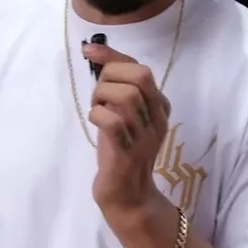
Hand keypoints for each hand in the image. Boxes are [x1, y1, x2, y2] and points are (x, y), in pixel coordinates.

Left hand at [82, 43, 171, 220]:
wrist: (129, 197)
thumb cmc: (121, 153)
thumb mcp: (124, 117)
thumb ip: (118, 91)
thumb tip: (96, 57)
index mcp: (159, 108)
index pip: (141, 69)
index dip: (113, 55)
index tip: (89, 50)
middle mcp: (157, 119)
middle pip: (141, 76)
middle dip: (110, 75)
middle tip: (98, 94)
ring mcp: (145, 136)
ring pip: (127, 96)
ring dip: (102, 97)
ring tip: (97, 109)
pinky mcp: (128, 153)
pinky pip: (114, 122)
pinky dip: (98, 115)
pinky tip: (95, 121)